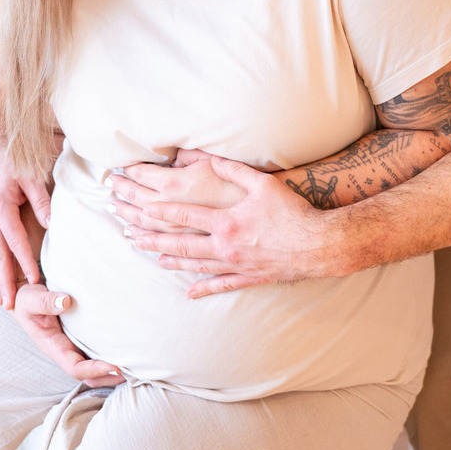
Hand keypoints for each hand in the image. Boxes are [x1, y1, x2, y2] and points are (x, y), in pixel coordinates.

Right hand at [0, 145, 51, 309]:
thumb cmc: (13, 155)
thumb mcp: (31, 177)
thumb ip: (42, 202)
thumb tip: (52, 224)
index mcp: (0, 209)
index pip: (15, 242)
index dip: (25, 262)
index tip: (35, 281)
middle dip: (3, 281)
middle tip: (8, 305)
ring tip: (0, 300)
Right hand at [13, 284, 124, 387]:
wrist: (24, 297)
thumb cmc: (27, 299)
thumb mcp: (30, 299)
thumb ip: (45, 301)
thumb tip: (65, 301)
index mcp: (53, 348)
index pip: (75, 368)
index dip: (95, 370)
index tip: (115, 366)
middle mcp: (65, 351)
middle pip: (89, 375)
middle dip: (109, 377)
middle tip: (134, 371)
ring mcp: (73, 346)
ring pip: (94, 367)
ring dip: (112, 370)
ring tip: (137, 365)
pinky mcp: (80, 338)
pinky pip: (95, 352)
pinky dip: (110, 355)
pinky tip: (126, 348)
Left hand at [125, 157, 345, 296]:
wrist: (320, 245)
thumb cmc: (293, 212)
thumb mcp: (264, 184)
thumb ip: (234, 170)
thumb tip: (211, 158)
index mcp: (226, 221)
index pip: (183, 216)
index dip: (158, 212)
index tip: (138, 207)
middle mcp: (225, 246)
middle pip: (180, 242)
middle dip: (153, 237)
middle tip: (131, 234)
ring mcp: (235, 264)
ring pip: (195, 264)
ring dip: (170, 259)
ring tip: (150, 255)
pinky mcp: (249, 277)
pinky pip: (220, 284)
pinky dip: (203, 288)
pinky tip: (188, 292)